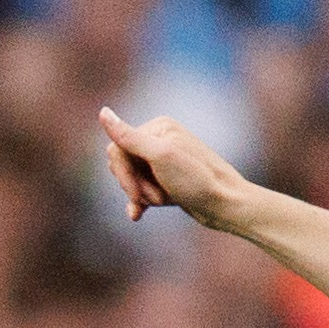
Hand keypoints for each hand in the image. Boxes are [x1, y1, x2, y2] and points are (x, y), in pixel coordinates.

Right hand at [98, 110, 243, 227]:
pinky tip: (137, 215)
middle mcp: (159, 139)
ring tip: (162, 201)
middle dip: (133, 184)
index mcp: (158, 127)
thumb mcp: (160, 156)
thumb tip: (103, 112)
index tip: (136, 193)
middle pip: (122, 162)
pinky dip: (139, 203)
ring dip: (140, 195)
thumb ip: (128, 136)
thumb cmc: (197, 180)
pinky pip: (140, 189)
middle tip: (156, 196)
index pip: (118, 147)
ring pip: (130, 178)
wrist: (226, 205)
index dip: (124, 173)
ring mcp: (163, 161)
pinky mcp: (166, 180)